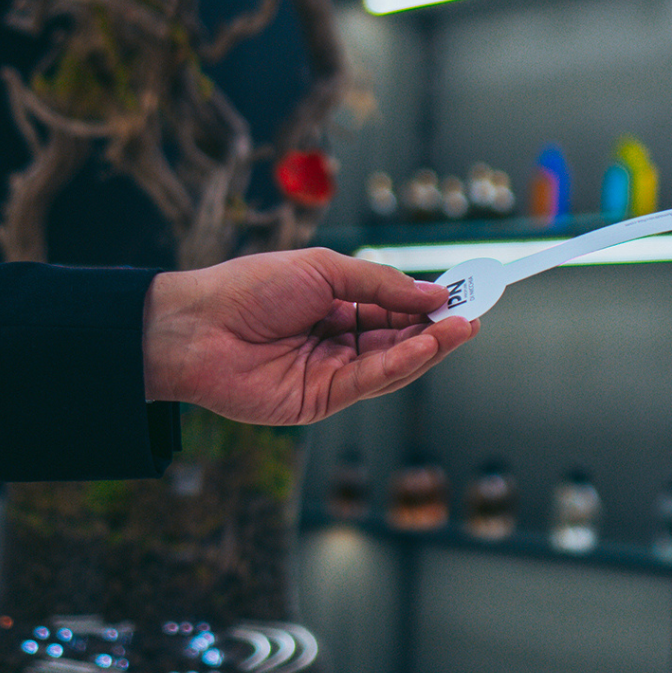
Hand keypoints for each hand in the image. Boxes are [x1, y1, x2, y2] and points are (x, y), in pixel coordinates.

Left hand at [142, 247, 478, 424]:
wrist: (196, 325)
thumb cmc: (250, 287)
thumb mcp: (324, 270)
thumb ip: (380, 285)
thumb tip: (434, 295)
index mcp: (335, 308)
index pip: (393, 309)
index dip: (427, 304)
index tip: (464, 295)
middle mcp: (336, 343)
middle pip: (398, 340)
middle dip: (437, 328)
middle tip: (475, 315)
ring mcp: (329, 374)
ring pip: (391, 365)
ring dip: (429, 347)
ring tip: (463, 327)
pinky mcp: (318, 402)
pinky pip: (368, 383)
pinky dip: (401, 364)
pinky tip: (426, 344)